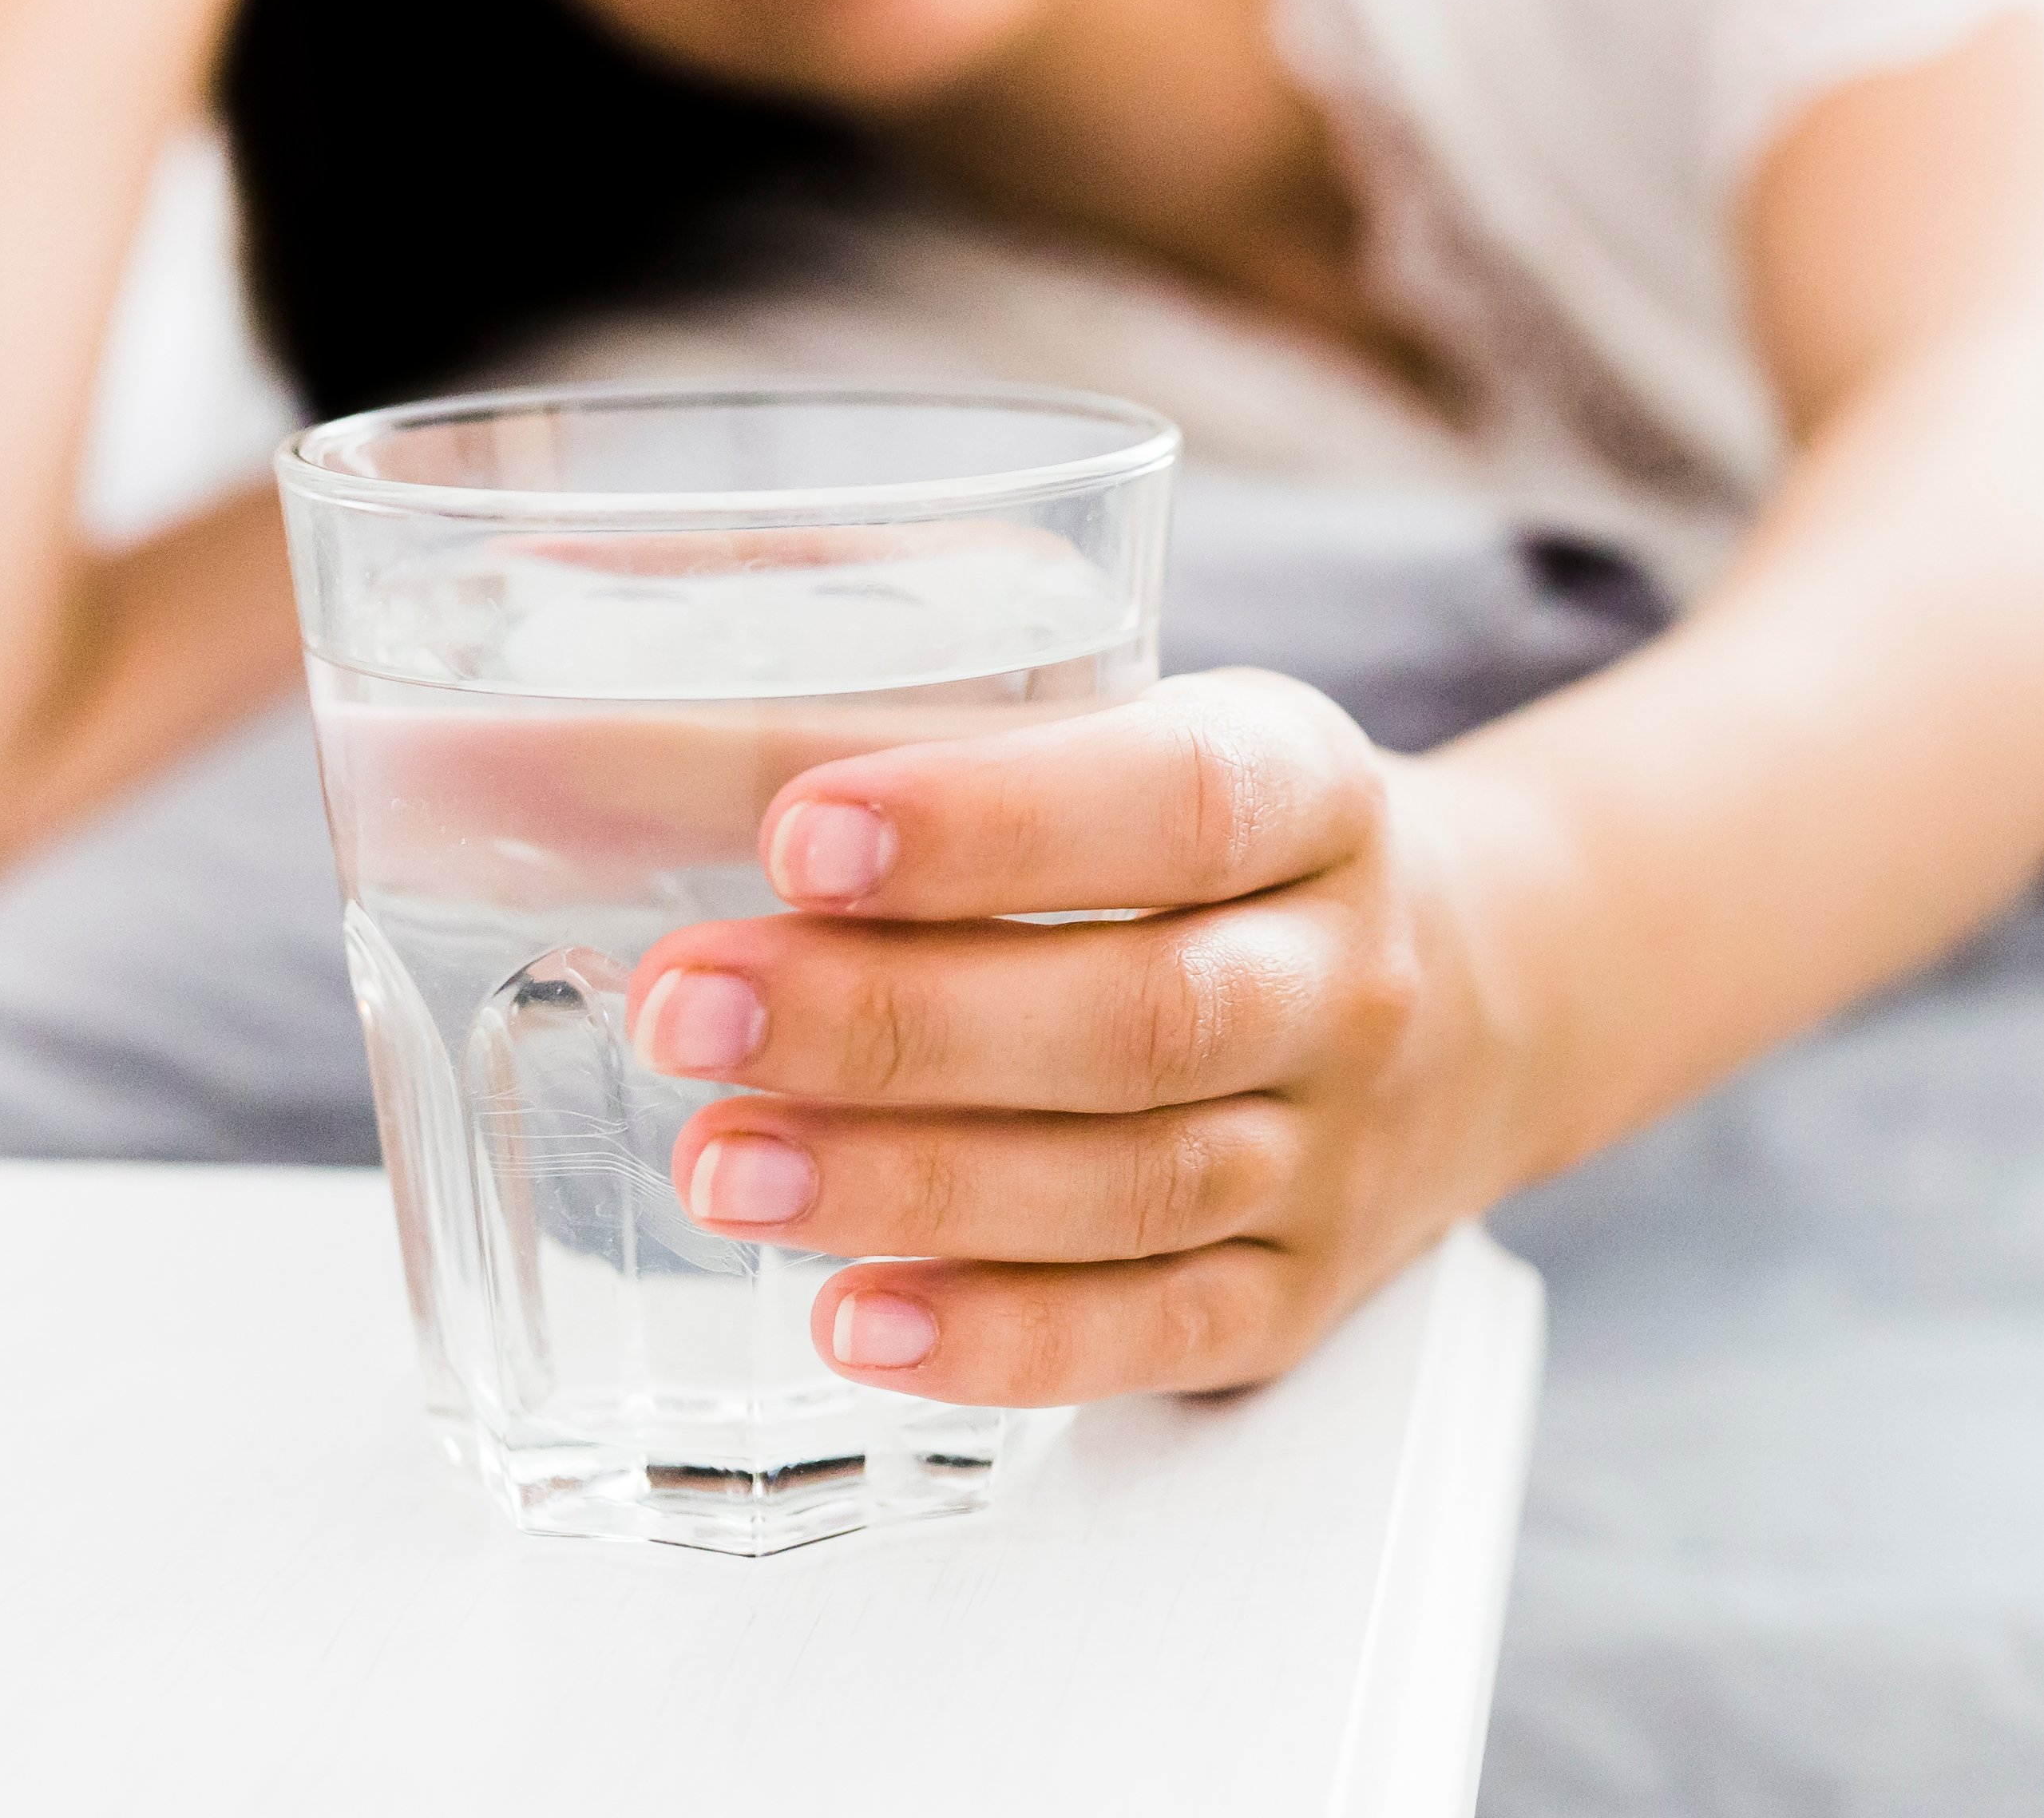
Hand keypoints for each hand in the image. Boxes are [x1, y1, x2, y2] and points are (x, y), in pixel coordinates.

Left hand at [623, 671, 1537, 1404]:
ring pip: (1133, 1181)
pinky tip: (851, 1317)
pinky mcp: (1293, 1295)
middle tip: (685, 1008)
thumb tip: (553, 722)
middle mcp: (1347, 974)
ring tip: (722, 1167)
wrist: (1490, 988)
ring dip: (913, 1183)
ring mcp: (1334, 1150)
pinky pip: (1153, 1328)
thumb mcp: (1128, 721)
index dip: (993, 822)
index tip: (804, 828)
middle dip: (893, 1018)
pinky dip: (1001, 1338)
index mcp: (1313, 789)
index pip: (1176, 800)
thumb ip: (887, 705)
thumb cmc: (1221, 842)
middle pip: (1135, 1013)